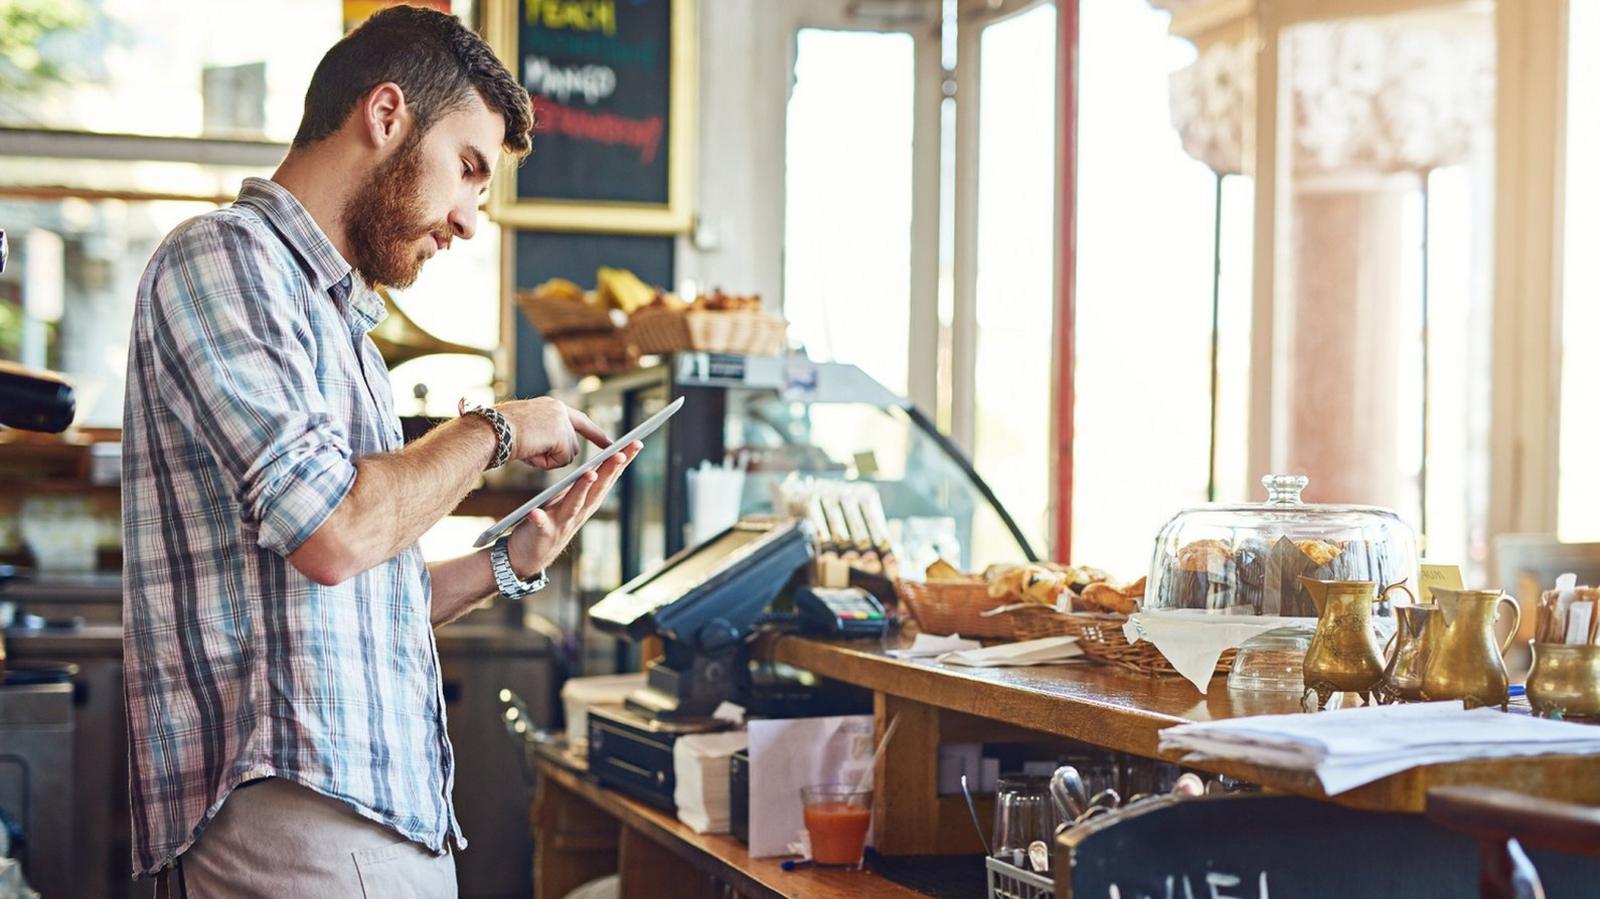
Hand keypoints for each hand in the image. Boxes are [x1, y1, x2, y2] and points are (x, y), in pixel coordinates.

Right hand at [496, 397, 610, 468]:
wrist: (491, 430)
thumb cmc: (500, 433)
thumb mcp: (527, 430)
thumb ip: (546, 436)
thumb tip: (557, 452)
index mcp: (551, 406)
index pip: (579, 420)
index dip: (595, 433)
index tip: (610, 443)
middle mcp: (559, 410)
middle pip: (571, 445)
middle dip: (557, 455)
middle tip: (533, 451)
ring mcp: (562, 422)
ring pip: (567, 455)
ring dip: (548, 459)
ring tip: (527, 448)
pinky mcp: (561, 435)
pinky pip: (561, 461)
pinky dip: (545, 463)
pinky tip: (530, 452)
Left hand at [507, 441, 641, 575]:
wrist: (529, 557)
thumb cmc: (549, 523)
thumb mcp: (569, 503)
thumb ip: (580, 487)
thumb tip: (595, 464)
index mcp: (585, 502)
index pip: (607, 479)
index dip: (622, 462)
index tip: (636, 443)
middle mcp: (578, 513)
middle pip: (597, 490)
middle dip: (610, 471)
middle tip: (621, 453)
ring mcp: (561, 525)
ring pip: (574, 505)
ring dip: (583, 490)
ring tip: (590, 473)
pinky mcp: (542, 534)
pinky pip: (541, 525)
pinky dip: (539, 518)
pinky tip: (535, 512)